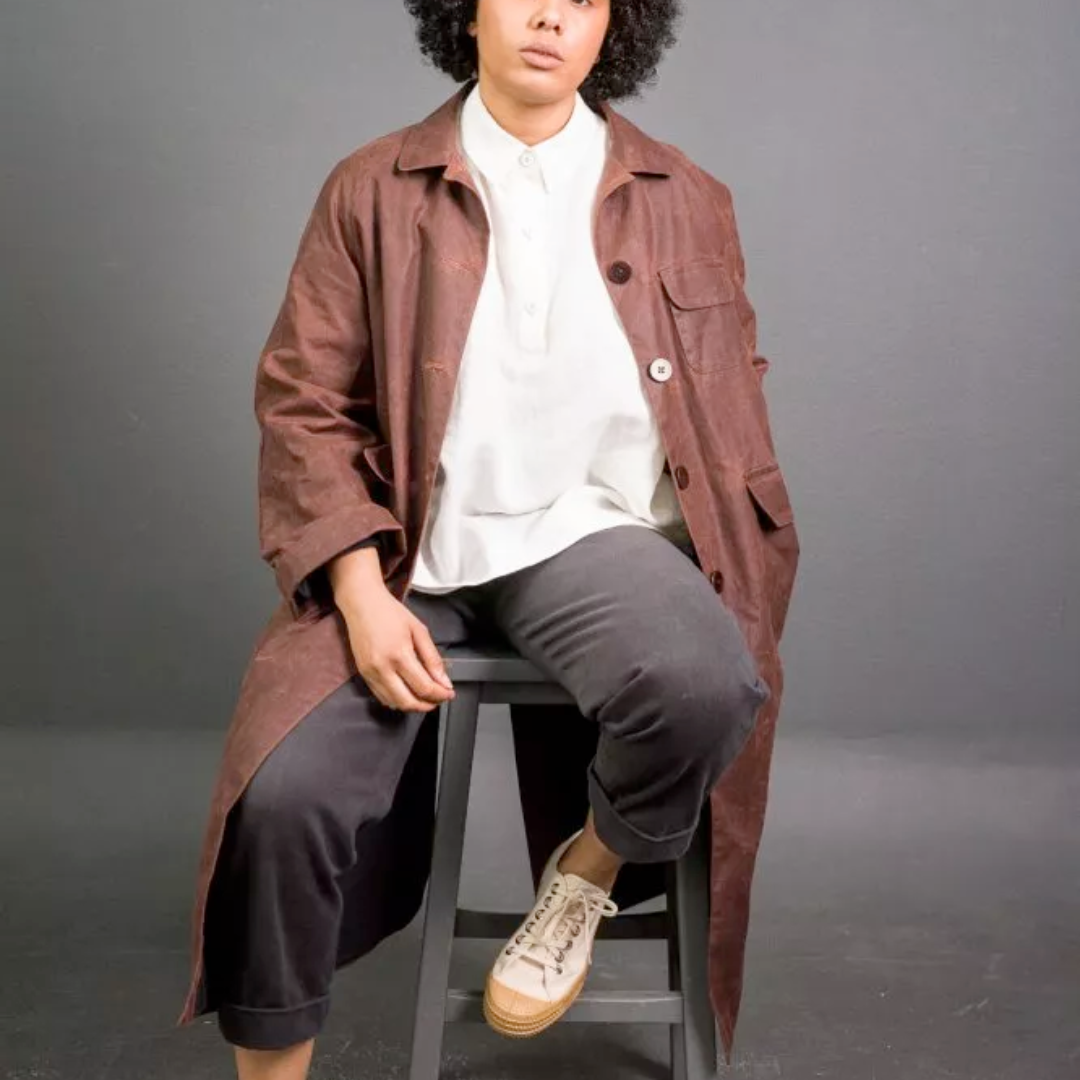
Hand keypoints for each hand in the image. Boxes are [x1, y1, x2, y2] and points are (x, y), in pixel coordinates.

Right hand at [336, 582, 455, 712]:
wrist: (362, 604)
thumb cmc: (390, 613)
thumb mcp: (419, 630)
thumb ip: (433, 658)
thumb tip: (444, 681)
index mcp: (399, 655)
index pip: (424, 687)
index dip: (440, 695)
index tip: (449, 693)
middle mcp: (382, 668)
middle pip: (408, 702)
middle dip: (428, 705)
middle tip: (439, 698)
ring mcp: (370, 673)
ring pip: (394, 703)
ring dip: (413, 705)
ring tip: (426, 697)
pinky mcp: (363, 674)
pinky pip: (382, 697)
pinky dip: (397, 701)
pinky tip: (408, 693)